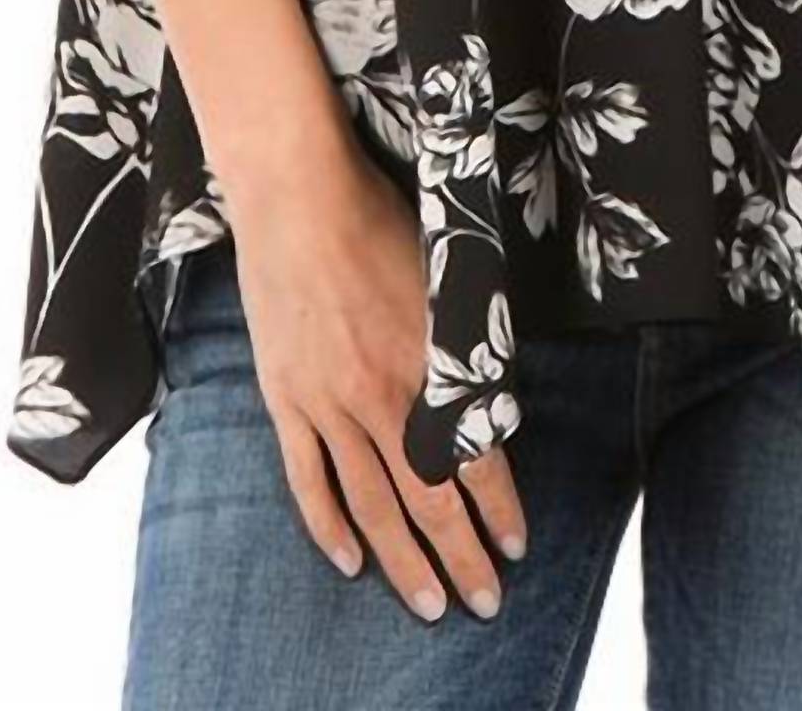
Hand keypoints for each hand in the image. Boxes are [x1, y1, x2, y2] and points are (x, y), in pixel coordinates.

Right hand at [223, 144, 526, 620]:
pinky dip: (328, 527)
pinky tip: (350, 562)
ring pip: (372, 504)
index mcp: (431, 365)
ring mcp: (328, 403)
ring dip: (404, 560)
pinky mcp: (287, 399)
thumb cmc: (380, 220)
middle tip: (482, 601)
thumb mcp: (447, 276)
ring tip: (427, 603)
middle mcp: (382, 397)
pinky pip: (308, 479)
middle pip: (428, 500)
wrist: (300, 198)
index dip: (498, 508)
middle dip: (460, 557)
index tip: (514, 545)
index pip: (475, 459)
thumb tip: (491, 395)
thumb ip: (468, 342)